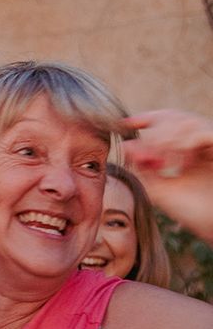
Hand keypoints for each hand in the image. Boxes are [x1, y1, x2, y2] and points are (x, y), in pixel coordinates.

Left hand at [123, 111, 212, 241]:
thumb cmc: (193, 212)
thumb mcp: (160, 190)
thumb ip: (142, 169)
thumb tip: (124, 147)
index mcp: (186, 150)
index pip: (165, 122)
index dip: (145, 118)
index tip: (124, 124)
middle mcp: (200, 143)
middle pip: (175, 116)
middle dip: (155, 129)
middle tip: (147, 150)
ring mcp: (212, 145)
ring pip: (187, 121)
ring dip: (167, 138)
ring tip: (162, 162)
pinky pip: (202, 133)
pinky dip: (184, 143)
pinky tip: (178, 163)